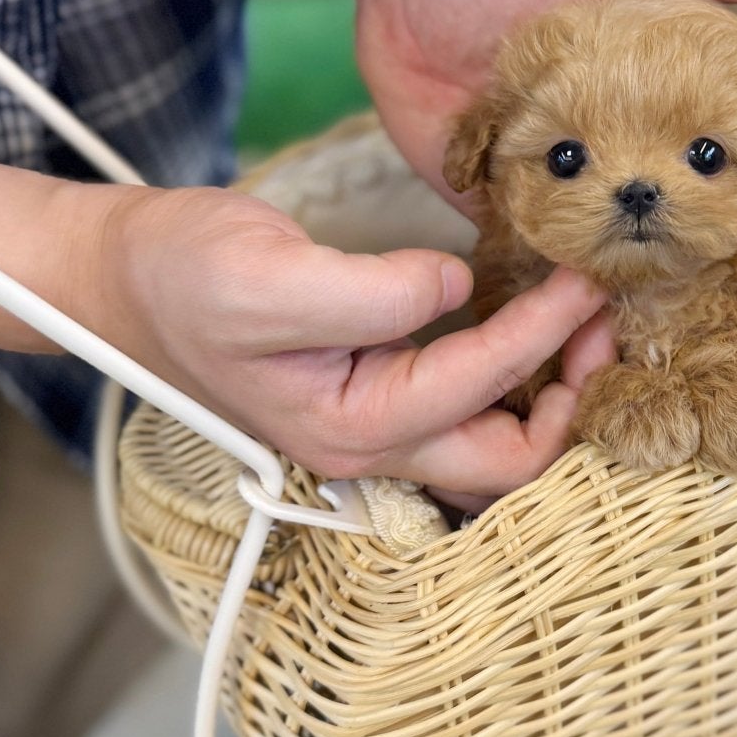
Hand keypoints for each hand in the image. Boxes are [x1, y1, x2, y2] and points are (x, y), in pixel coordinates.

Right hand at [96, 184, 614, 511]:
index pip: (483, 387)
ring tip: (588, 327)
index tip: (587, 274)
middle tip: (608, 324)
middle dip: (575, 401)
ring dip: (555, 397)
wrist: (129, 278)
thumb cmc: (186, 276)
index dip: (547, 330)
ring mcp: (378, 428)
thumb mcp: (269, 274)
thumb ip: (371, 293)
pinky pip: (471, 410)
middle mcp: (374, 445)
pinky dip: (519, 378)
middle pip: (510, 461)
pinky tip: (537, 325)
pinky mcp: (378, 397)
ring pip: (497, 446)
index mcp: (353, 427)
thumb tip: (455, 286)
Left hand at [317, 0, 736, 315]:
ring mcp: (562, 183)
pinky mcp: (498, 202)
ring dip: (659, 310)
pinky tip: (596, 355)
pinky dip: (563, 304)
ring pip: (622, 259)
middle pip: (690, 230)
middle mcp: (619, 149)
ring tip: (702, 365)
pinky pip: (537, 260)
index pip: (731, 169)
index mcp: (658, 97)